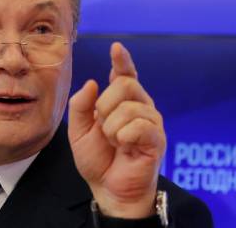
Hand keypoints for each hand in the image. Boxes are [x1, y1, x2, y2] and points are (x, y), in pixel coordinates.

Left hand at [68, 43, 165, 217]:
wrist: (108, 188)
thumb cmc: (97, 159)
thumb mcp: (78, 130)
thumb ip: (81, 105)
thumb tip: (93, 82)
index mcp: (121, 101)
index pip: (124, 73)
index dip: (122, 59)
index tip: (116, 47)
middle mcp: (139, 106)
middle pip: (125, 84)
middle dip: (105, 105)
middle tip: (103, 126)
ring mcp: (150, 121)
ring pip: (129, 107)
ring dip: (112, 127)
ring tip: (115, 142)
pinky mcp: (157, 138)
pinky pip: (139, 126)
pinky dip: (124, 137)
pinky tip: (124, 147)